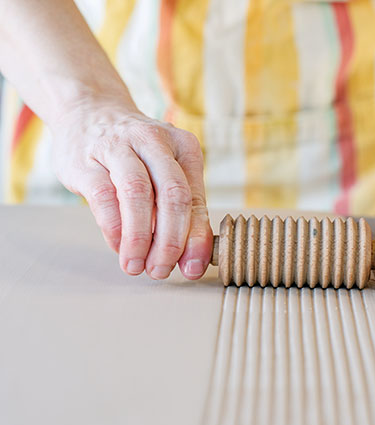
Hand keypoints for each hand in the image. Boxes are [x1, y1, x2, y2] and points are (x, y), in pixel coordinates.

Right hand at [51, 98, 212, 279]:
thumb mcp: (166, 172)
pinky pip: (104, 197)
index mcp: (184, 147)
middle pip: (172, 195)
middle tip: (161, 270)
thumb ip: (182, 211)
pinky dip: (113, 228)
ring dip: (140, 238)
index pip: (195, 198)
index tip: (192, 268)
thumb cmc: (136, 153)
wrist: (89, 113)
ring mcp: (118, 146)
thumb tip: (192, 260)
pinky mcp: (86, 159)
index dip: (196, 238)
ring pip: (138, 194)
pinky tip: (118, 245)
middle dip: (170, 241)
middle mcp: (155, 141)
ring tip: (137, 265)